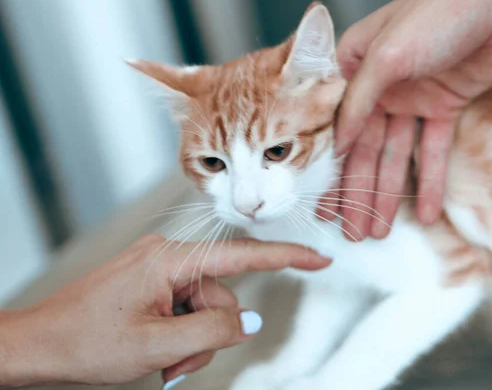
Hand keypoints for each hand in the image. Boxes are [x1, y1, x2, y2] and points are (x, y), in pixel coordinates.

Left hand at [0, 235, 329, 386]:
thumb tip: (249, 321)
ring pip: (203, 309)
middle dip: (209, 337)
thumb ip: (212, 331)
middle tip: (177, 367)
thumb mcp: (157, 345)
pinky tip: (158, 353)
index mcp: (170, 260)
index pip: (241, 256)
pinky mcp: (151, 284)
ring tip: (163, 365)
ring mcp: (158, 270)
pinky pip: (184, 309)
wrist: (38, 345)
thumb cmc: (85, 341)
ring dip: (192, 343)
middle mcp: (167, 258)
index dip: (286, 257)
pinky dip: (180, 337)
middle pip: (220, 298)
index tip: (320, 257)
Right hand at [321, 0, 491, 239]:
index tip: (323, 204)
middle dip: (357, 192)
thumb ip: (359, 100)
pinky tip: (426, 212)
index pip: (335, 127)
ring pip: (396, 156)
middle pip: (364, 149)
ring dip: (388, 194)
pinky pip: (433, 152)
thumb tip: (337, 143)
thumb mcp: (387, 55)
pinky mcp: (446, 108)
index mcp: (354, 68)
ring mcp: (412, 99)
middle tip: (351, 230)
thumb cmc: (440, 13)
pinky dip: (431, 181)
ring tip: (378, 231)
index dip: (329, 168)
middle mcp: (380, 87)